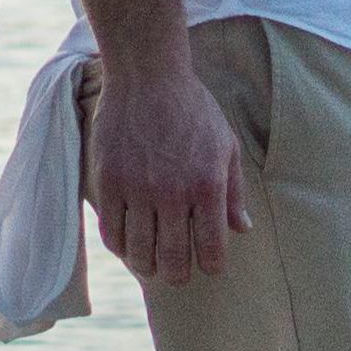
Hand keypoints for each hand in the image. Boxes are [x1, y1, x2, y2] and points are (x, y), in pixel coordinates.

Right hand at [85, 50, 252, 285]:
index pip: (211, 250)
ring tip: (151, 262)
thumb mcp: (225, 145)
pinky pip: (111, 232)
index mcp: (207, 186)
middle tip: (176, 272)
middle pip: (173, 262)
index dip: (211, 266)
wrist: (148, 76)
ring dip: (147, 265)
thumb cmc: (193, 109)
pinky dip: (121, 246)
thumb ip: (234, 192)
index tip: (208, 265)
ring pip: (140, 253)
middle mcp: (173, 193)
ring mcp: (137, 189)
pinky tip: (128, 242)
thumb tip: (242, 229)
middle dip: (177, 275)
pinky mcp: (108, 181)